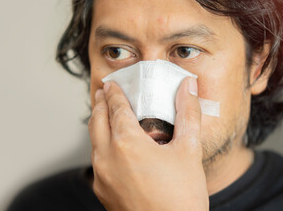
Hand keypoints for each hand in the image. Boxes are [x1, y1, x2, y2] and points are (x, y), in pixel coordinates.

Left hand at [88, 77, 208, 210]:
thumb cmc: (181, 198)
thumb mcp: (189, 150)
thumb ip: (187, 113)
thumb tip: (188, 86)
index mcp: (126, 143)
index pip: (116, 108)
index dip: (114, 93)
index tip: (110, 84)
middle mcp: (107, 158)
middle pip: (96, 121)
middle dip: (100, 104)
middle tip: (103, 93)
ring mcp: (101, 177)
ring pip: (93, 142)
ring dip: (98, 124)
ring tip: (106, 116)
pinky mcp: (102, 193)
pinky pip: (97, 161)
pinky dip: (101, 147)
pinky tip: (113, 149)